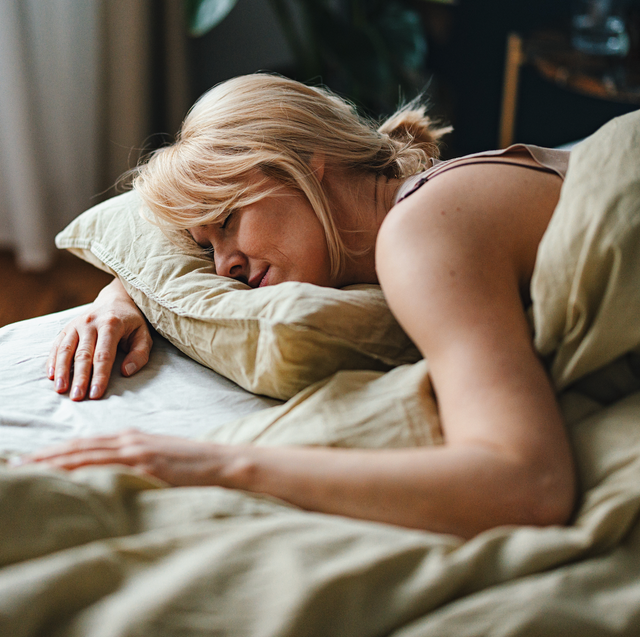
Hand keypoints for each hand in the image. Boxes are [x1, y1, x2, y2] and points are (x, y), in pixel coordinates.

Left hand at [14, 429, 228, 486]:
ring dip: (55, 463)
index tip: (30, 460)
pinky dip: (83, 472)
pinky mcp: (147, 466)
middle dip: (45, 457)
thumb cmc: (191, 463)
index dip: (56, 451)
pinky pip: (108, 469)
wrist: (220, 462)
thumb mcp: (157, 455)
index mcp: (130, 438)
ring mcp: (137, 453)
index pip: (84, 444)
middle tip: (16, 464)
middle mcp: (129, 441)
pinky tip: (65, 479)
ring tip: (28, 470)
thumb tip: (107, 471)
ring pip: (87, 456)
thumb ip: (132, 459)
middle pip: (79, 448)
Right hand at [47, 278, 152, 400]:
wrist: (115, 299)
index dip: (99, 376)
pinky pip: (57, 345)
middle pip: (83, 355)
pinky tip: (51, 375)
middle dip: (80, 378)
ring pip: (66, 350)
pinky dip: (53, 360)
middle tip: (77, 397)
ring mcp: (76, 324)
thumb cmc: (131, 322)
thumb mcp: (144, 335)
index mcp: (111, 324)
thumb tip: (126, 372)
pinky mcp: (67, 327)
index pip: (104, 355)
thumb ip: (139, 354)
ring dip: (62, 371)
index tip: (96, 394)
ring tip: (60, 390)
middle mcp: (91, 323)